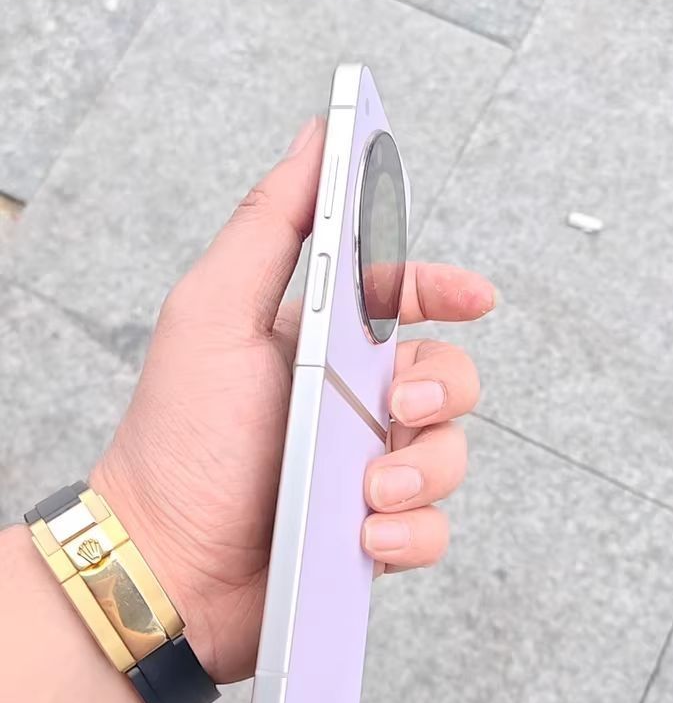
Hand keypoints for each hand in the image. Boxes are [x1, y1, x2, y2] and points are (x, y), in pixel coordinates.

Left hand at [92, 117, 494, 683]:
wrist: (166, 564)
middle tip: (398, 410)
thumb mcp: (215, 313)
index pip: (402, 299)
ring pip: (451, 454)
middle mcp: (349, 402)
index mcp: (318, 342)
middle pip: (448, 377)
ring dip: (421, 472)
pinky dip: (410, 533)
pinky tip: (366, 536)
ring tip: (365, 492)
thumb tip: (315, 138)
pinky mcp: (373, 533)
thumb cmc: (179, 439)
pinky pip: (433, 527)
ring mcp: (365, 468)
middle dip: (443, 391)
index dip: (445, 289)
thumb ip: (272, 224)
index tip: (475, 296)